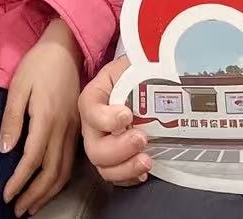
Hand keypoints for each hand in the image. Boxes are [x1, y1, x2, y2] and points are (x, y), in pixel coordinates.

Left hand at [0, 19, 81, 216]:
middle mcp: (64, 128)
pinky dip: (60, 179)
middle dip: (34, 195)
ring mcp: (75, 128)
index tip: (6, 196)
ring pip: (64, 170)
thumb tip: (5, 151)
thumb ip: (12, 119)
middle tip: (18, 210)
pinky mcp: (79, 126)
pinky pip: (71, 161)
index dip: (19, 181)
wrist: (67, 45)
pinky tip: (50, 185)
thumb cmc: (39, 63)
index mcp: (47, 118)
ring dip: (48, 192)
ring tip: (32, 206)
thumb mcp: (18, 86)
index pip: (32, 159)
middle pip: (51, 172)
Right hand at [78, 56, 151, 186]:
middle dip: (119, 148)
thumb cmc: (136, 73)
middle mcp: (93, 125)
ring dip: (125, 168)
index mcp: (94, 97)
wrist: (142, 85)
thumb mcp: (132, 64)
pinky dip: (129, 178)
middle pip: (94, 147)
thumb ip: (135, 66)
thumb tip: (153, 64)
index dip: (105, 118)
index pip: (89, 109)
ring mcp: (103, 144)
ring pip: (103, 166)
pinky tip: (143, 172)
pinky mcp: (116, 159)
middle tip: (142, 139)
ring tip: (147, 160)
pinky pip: (116, 177)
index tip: (127, 115)